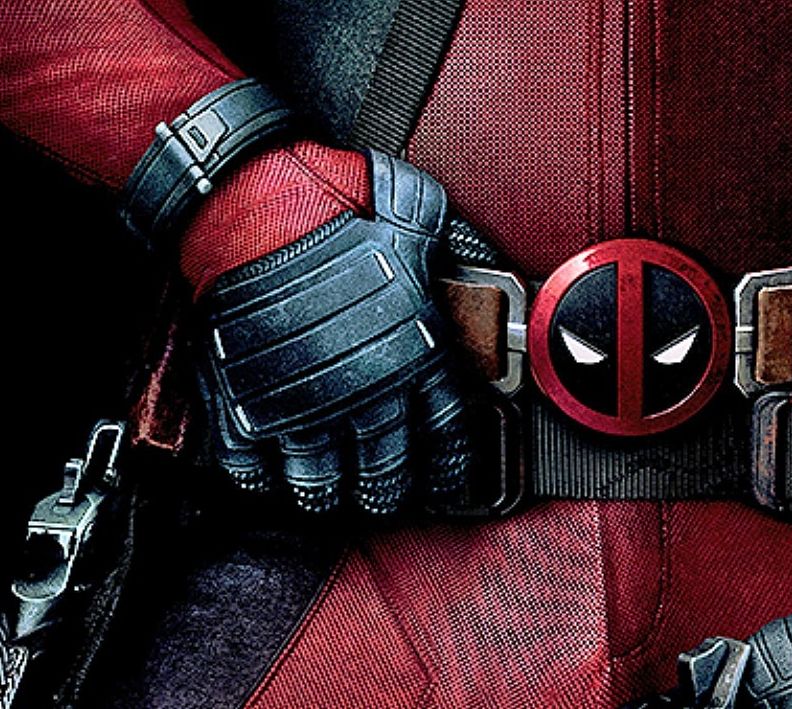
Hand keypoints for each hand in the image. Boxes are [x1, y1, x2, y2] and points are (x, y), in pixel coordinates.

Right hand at [191, 148, 472, 513]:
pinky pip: (249, 462)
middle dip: (385, 489)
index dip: (447, 464)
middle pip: (383, 468)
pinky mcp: (242, 400)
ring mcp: (302, 402)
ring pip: (318, 477)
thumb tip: (469, 253)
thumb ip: (442, 250)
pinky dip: (256, 477)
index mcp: (416, 354)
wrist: (254, 203)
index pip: (445, 432)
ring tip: (326, 497)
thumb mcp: (417, 220)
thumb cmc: (337, 204)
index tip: (445, 480)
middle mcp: (365, 391)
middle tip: (383, 497)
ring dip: (324, 492)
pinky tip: (265, 479)